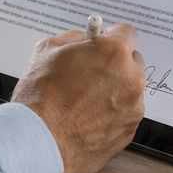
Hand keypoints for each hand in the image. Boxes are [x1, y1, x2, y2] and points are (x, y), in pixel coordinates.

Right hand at [10, 24, 145, 172]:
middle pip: (132, 62)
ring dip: (114, 90)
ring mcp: (133, 108)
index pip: (127, 32)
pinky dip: (112, 113)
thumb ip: (73, 39)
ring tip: (84, 100)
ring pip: (129, 90)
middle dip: (115, 64)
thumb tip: (83, 40)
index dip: (112, 36)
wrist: (39, 140)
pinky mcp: (129, 131)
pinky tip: (88, 117)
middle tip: (91, 72)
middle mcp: (130, 79)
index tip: (104, 41)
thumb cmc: (41, 97)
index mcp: (113, 53)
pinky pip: (126, 114)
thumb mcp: (47, 50)